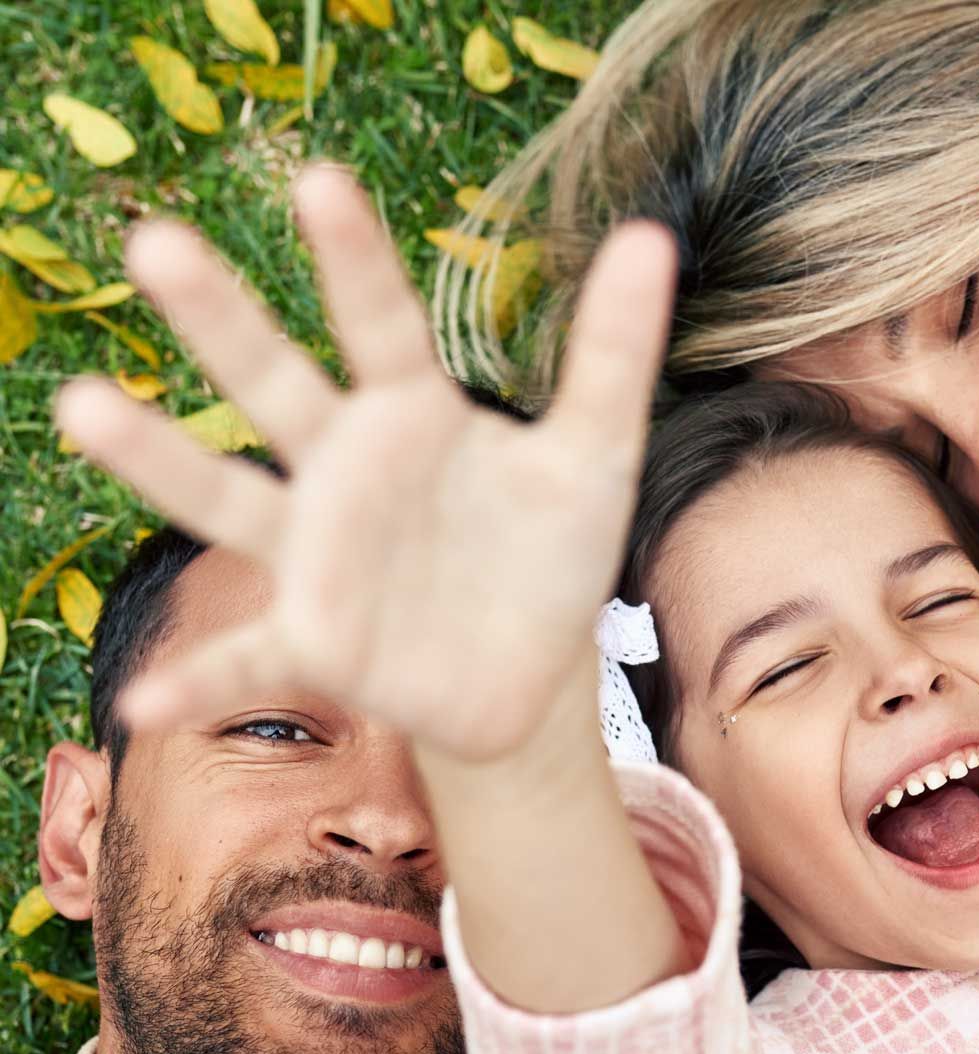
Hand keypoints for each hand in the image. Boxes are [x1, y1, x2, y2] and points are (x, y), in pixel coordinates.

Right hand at [56, 164, 675, 762]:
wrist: (529, 666)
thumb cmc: (548, 552)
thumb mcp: (594, 457)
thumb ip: (612, 354)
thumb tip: (654, 237)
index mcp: (413, 416)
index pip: (382, 325)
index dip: (356, 260)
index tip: (319, 180)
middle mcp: (345, 472)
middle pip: (276, 386)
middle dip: (222, 321)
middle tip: (154, 242)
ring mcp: (318, 556)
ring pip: (226, 498)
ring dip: (159, 458)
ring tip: (80, 403)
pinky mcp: (315, 642)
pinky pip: (247, 660)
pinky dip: (198, 680)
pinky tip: (142, 704)